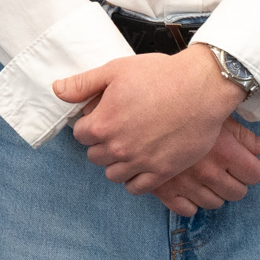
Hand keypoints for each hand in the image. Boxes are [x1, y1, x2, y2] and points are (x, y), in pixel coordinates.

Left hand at [57, 44, 246, 193]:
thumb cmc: (161, 76)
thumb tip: (58, 90)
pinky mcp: (161, 172)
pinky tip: (141, 164)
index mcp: (102, 124)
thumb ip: (84, 83)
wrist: (202, 88)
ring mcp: (139, 163)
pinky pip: (136, 188)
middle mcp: (117, 148)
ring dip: (117, 163)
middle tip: (119, 130)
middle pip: (95, 156)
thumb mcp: (116, 70)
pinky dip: (135, 180)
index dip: (91, 124)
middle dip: (102, 144)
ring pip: (113, 175)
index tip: (103, 117)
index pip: (81, 135)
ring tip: (130, 147)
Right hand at [151, 120, 259, 217]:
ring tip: (204, 177)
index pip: (254, 174)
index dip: (250, 168)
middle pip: (237, 193)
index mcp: (226, 152)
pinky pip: (186, 210)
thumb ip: (243, 134)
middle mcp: (208, 172)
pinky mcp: (165, 191)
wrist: (141, 110)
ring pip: (213, 203)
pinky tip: (187, 187)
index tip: (242, 163)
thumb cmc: (184, 106)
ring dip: (212, 193)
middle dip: (234, 182)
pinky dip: (189, 202)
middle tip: (223, 170)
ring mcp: (186, 184)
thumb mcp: (217, 114)